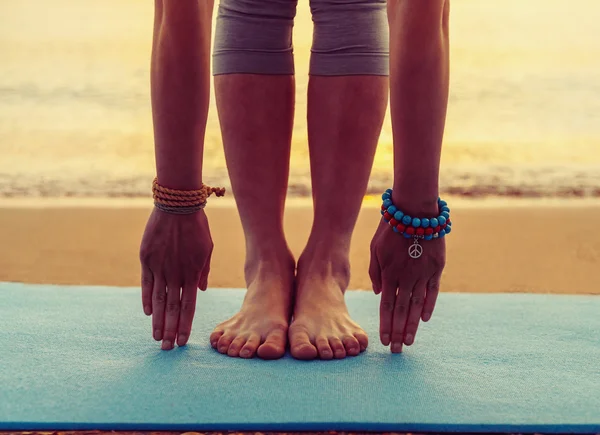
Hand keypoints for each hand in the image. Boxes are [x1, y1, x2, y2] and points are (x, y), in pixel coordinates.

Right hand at [139, 207, 212, 349]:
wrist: (177, 205)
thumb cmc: (196, 226)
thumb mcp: (207, 249)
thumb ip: (204, 271)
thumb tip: (202, 290)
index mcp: (193, 273)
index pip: (188, 306)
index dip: (184, 325)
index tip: (182, 341)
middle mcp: (176, 274)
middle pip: (172, 309)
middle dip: (169, 331)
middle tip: (166, 349)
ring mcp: (160, 267)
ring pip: (157, 301)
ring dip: (157, 321)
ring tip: (156, 337)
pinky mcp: (147, 259)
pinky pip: (146, 284)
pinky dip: (146, 299)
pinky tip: (147, 313)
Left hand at [369, 219, 444, 352]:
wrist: (415, 210)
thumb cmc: (391, 228)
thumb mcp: (375, 248)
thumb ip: (375, 272)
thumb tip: (377, 293)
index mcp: (389, 272)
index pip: (386, 306)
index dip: (385, 325)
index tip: (384, 341)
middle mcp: (406, 276)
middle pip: (401, 310)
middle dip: (398, 332)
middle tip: (396, 350)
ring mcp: (422, 273)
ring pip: (417, 305)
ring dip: (412, 325)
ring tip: (409, 341)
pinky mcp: (436, 267)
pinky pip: (432, 291)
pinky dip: (429, 305)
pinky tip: (424, 319)